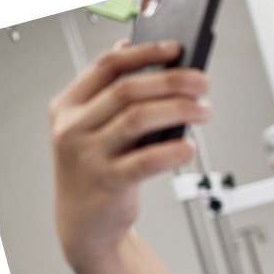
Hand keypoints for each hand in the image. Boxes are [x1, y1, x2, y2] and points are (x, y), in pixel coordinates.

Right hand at [49, 39, 211, 271]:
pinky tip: (190, 147)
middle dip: (171, 81)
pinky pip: (146, 161)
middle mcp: (73, 129)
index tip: (176, 48)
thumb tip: (139, 54)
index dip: (144, 53)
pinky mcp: (108, 183)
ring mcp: (88, 156)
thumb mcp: (95, 129)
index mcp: (68, 107)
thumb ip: (112, 95)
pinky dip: (173, 151)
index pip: (106, 67)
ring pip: (137, 119)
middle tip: (202, 81)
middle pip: (127, 91)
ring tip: (204, 110)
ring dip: (179, 110)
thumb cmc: (97, 170)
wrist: (84, 225)